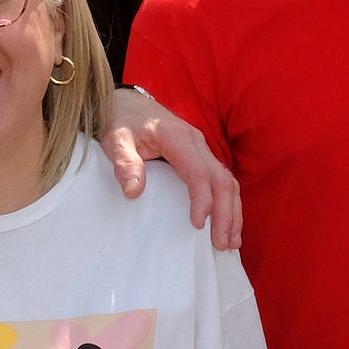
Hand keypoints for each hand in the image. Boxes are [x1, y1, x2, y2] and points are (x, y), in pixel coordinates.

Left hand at [105, 87, 242, 250]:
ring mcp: (202, 149)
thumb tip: (133, 192)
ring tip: (231, 242)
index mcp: (177, 137)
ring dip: (232, 212)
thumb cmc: (121, 123)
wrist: (126, 104)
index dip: (202, 199)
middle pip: (221, 180)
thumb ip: (125, 164)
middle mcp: (196, 141)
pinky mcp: (201, 156)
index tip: (198, 224)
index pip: (198, 171)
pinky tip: (228, 224)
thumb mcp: (116, 141)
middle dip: (225, 213)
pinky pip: (222, 180)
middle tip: (222, 244)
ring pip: (228, 181)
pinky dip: (229, 203)